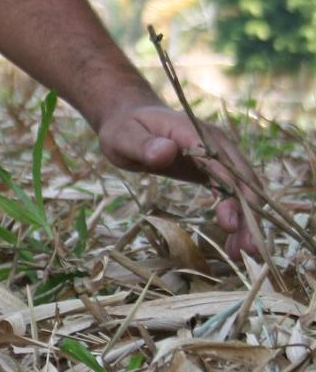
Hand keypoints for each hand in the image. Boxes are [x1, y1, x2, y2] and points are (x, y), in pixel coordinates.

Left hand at [97, 99, 261, 259]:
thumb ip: (143, 145)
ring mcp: (220, 155)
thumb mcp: (124, 137)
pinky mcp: (218, 168)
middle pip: (242, 179)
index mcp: (194, 132)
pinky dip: (239, 215)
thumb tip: (166, 152)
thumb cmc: (126, 129)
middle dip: (248, 214)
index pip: (220, 164)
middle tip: (247, 250)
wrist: (132, 118)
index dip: (230, 193)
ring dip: (248, 220)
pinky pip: (236, 193)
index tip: (231, 223)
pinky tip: (235, 240)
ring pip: (245, 189)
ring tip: (243, 253)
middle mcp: (215, 142)